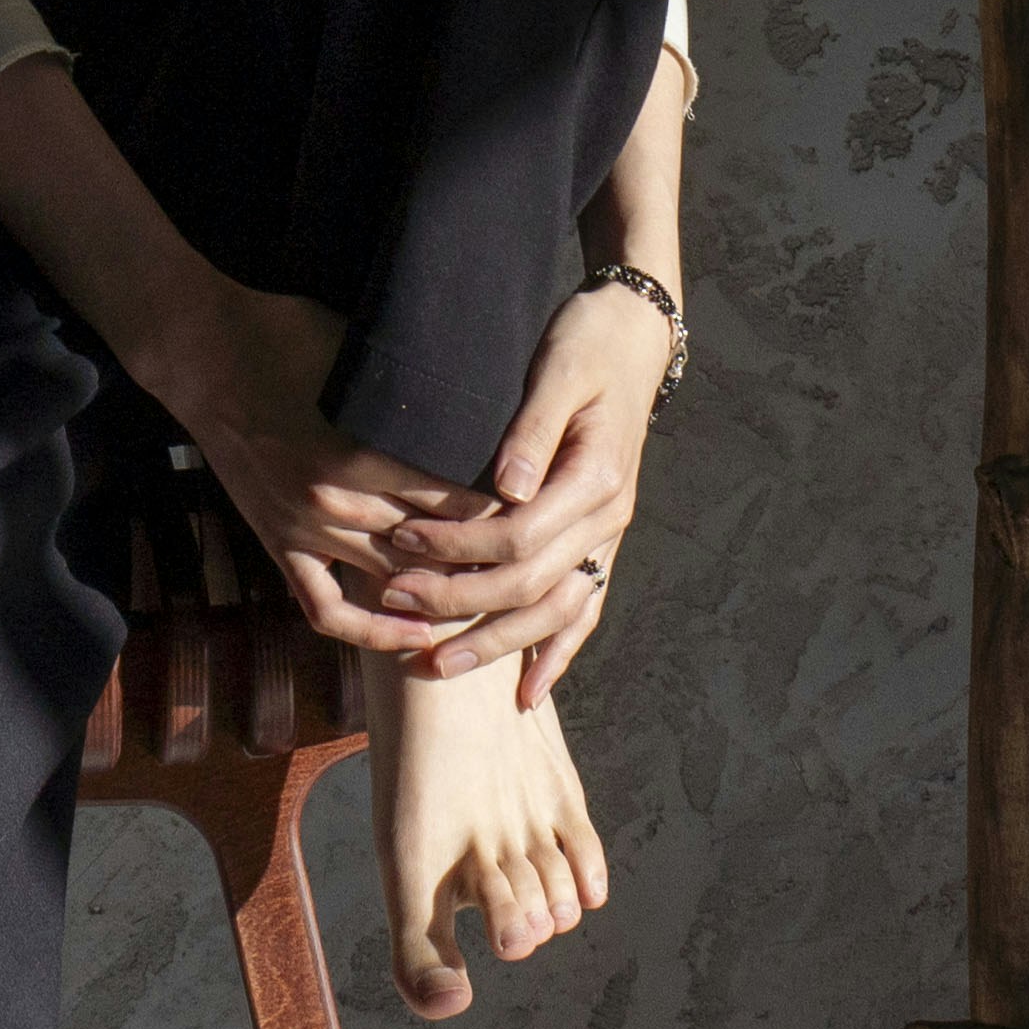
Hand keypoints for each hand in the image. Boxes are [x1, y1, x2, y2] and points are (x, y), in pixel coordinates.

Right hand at [146, 280, 494, 660]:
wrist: (204, 352)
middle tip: (531, 562)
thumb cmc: (288, 334)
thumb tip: (481, 396)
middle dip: (483, 558)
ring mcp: (302, 529)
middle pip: (429, 548)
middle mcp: (332, 503)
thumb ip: (414, 389)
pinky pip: (324, 608)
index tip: (538, 512)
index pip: (450, 502)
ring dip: (441, 592)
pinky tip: (413, 635)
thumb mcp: (362, 353)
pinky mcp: (278, 544)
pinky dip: (368, 631)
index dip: (499, 513)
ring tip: (493, 596)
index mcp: (357, 454)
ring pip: (391, 581)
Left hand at [361, 281, 668, 684]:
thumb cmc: (586, 343)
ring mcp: (609, 535)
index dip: (456, 547)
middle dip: (458, 602)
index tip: (399, 543)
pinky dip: (557, 652)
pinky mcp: (601, 540)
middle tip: (393, 604)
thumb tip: (508, 488)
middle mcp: (608, 518)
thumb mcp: (557, 370)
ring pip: (555, 613)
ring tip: (437, 667)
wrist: (635, 338)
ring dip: (496, 646)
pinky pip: (584, 608)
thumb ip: (533, 430)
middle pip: (530, 585)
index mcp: (596, 478)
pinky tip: (527, 690)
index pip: (519, 537)